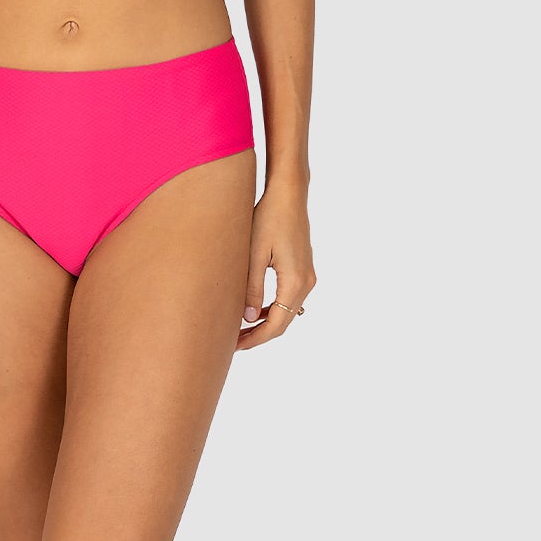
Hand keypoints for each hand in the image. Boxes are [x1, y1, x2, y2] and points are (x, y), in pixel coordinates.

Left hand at [237, 186, 315, 350]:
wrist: (288, 195)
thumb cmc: (268, 218)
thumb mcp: (254, 255)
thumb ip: (252, 288)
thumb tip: (247, 319)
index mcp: (295, 282)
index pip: (276, 324)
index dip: (255, 338)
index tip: (234, 346)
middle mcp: (306, 282)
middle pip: (283, 322)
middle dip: (258, 334)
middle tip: (232, 343)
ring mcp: (307, 276)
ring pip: (286, 312)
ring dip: (265, 323)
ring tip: (240, 330)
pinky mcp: (303, 269)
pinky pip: (288, 298)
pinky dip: (272, 309)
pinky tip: (254, 311)